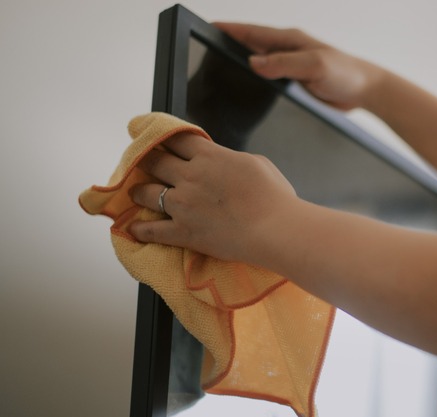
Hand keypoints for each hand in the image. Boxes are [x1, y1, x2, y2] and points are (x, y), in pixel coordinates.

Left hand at [128, 133, 297, 264]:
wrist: (275, 229)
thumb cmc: (274, 197)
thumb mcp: (257, 163)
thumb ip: (231, 158)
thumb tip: (223, 162)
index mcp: (210, 156)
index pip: (176, 139)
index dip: (163, 136)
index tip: (155, 137)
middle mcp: (190, 176)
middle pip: (154, 160)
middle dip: (145, 159)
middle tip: (141, 161)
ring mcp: (183, 205)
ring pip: (146, 193)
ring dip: (139, 191)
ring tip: (136, 192)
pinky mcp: (184, 232)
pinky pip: (152, 231)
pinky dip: (140, 230)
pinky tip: (133, 229)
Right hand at [215, 22, 384, 110]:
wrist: (366, 90)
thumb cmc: (346, 73)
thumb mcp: (314, 66)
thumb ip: (284, 63)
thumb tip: (253, 63)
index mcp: (290, 40)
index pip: (252, 32)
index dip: (229, 30)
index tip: (208, 28)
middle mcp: (288, 50)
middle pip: (251, 46)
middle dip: (228, 46)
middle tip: (204, 52)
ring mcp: (291, 66)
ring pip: (259, 64)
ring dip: (241, 65)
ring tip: (217, 71)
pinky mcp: (296, 82)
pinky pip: (270, 79)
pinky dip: (256, 81)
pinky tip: (247, 91)